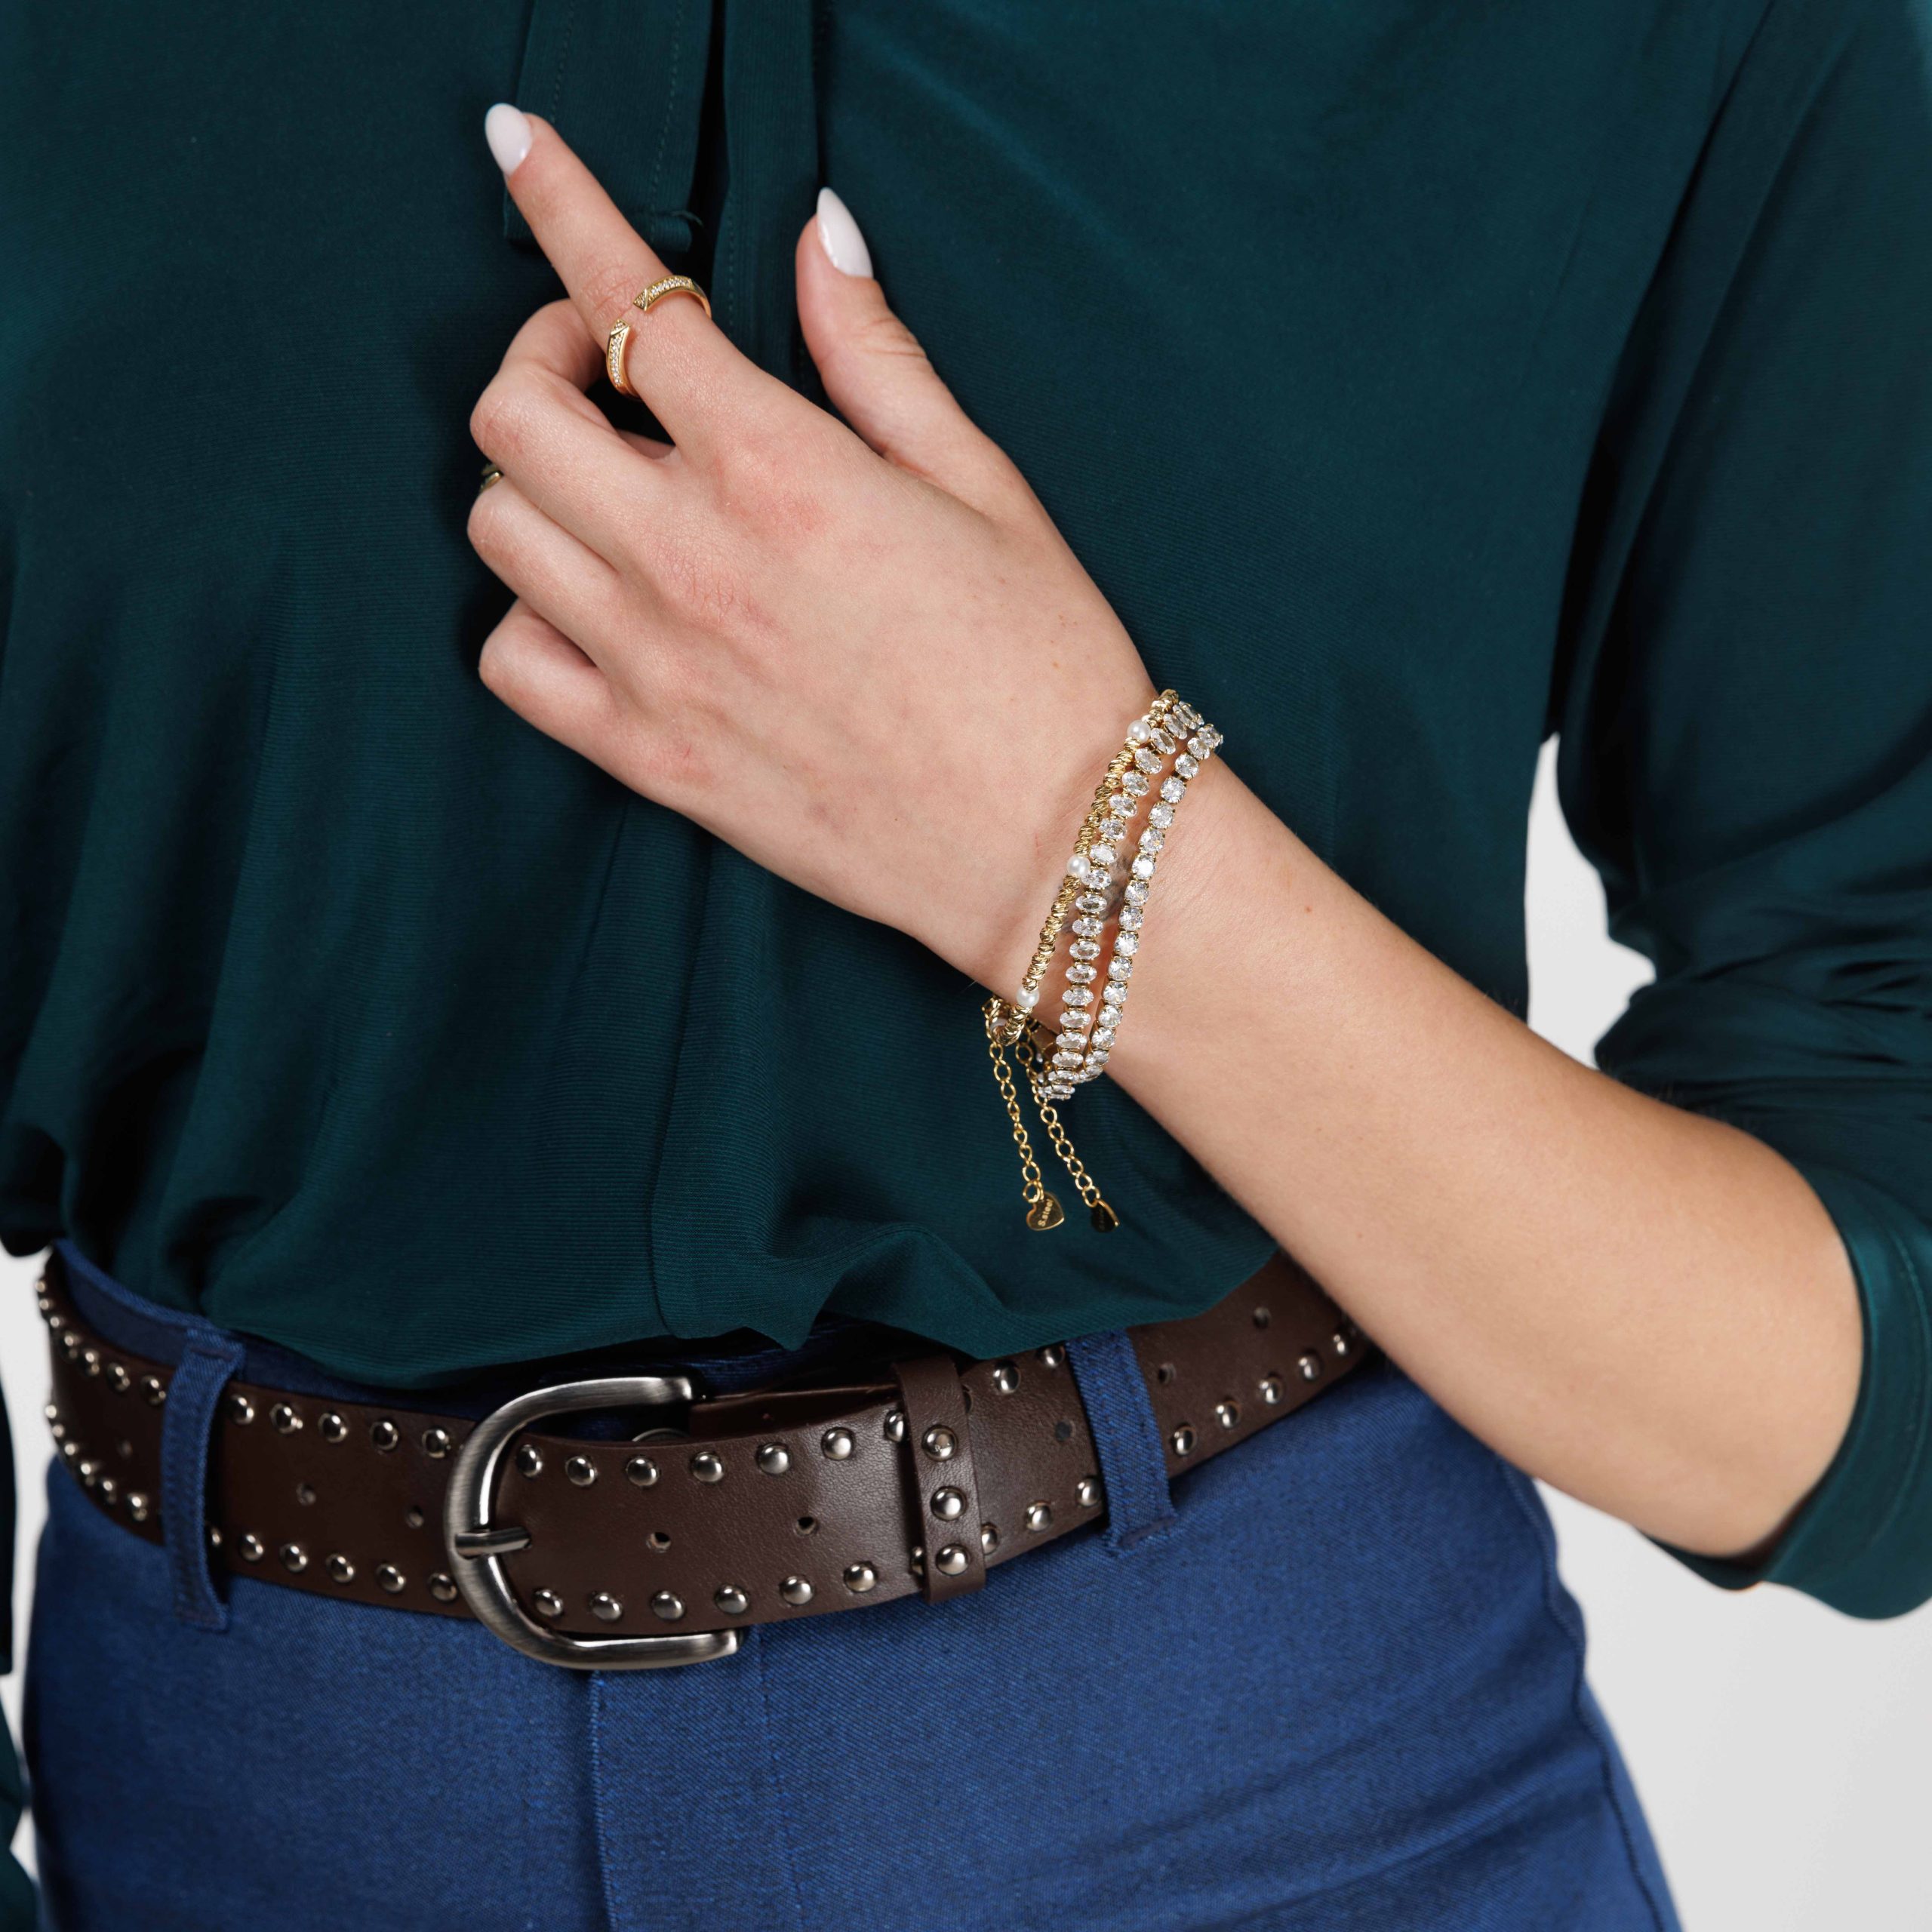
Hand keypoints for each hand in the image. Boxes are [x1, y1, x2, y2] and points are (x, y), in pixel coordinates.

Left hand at [467, 109, 1154, 991]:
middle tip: (609, 367)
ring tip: (610, 487)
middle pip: (515, 414)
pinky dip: (528, 614)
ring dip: (534, 481)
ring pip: (500, 531)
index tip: (517, 146)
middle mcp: (691, 560)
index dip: (560, 202)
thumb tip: (819, 236)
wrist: (1054, 844)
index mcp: (780, 470)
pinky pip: (513, 665)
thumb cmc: (1041, 663)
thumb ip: (875, 355)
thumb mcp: (982, 482)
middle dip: (542, 355)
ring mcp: (656, 667)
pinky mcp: (650, 759)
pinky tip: (594, 603)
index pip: (629, 300)